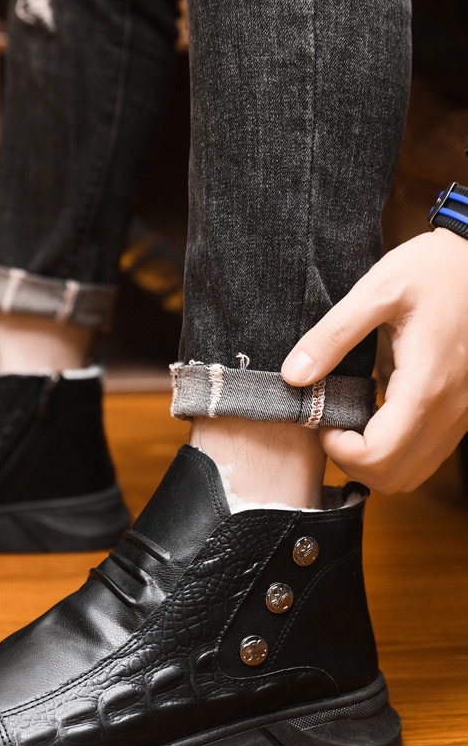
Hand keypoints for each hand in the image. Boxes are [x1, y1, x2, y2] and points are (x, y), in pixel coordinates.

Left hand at [281, 228, 467, 492]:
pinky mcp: (462, 412)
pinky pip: (427, 455)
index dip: (339, 450)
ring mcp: (461, 415)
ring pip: (413, 474)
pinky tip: (374, 416)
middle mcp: (450, 410)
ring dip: (374, 462)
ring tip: (349, 421)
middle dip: (352, 461)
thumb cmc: (430, 269)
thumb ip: (332, 335)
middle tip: (330, 423)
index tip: (321, 419)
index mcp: (426, 383)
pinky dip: (395, 452)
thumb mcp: (376, 289)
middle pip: (395, 477)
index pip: (379, 455)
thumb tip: (293, 376)